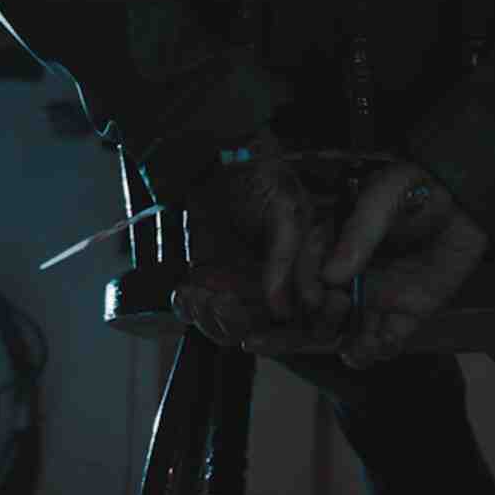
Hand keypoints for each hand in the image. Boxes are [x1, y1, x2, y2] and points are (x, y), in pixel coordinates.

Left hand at [171, 128, 347, 350]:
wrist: (219, 162)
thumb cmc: (263, 181)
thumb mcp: (286, 212)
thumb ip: (287, 259)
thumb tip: (283, 308)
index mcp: (307, 275)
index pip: (308, 320)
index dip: (295, 330)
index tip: (273, 319)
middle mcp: (278, 290)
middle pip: (265, 332)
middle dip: (240, 321)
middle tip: (221, 300)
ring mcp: (243, 291)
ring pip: (231, 328)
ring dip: (211, 318)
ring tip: (198, 293)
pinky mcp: (212, 286)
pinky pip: (201, 314)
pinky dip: (190, 309)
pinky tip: (185, 291)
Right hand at [302, 161, 490, 368]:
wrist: (468, 200)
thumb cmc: (421, 187)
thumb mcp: (387, 196)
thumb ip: (360, 231)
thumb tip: (332, 275)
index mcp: (336, 245)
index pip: (307, 272)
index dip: (305, 287)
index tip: (315, 295)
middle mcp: (351, 276)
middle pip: (322, 311)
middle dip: (323, 319)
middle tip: (340, 307)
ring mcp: (378, 296)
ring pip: (350, 333)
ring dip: (348, 344)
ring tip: (361, 343)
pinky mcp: (407, 312)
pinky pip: (386, 341)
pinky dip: (380, 350)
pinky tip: (385, 343)